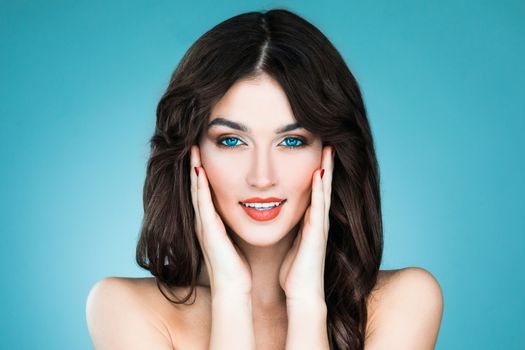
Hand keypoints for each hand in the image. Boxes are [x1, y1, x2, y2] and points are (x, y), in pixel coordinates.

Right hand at [190, 145, 251, 294]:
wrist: (233, 288)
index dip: (201, 173)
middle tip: (192, 145)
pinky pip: (203, 203)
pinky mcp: (208, 230)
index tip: (202, 154)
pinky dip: (200, 186)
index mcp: (210, 224)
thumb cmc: (236, 267)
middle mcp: (203, 222)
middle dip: (193, 166)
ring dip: (193, 170)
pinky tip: (200, 170)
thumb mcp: (233, 240)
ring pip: (195, 191)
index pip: (203, 192)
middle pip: (195, 188)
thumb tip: (242, 214)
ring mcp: (203, 225)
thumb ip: (232, 227)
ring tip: (192, 150)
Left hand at [278, 145, 333, 302]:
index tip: (316, 151)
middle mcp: (317, 221)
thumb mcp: (292, 244)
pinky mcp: (317, 234)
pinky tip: (319, 174)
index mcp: (310, 222)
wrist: (301, 294)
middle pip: (322, 187)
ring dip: (326, 170)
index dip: (317, 171)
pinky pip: (318, 207)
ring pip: (324, 192)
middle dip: (326, 164)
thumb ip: (291, 230)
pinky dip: (319, 190)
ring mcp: (319, 227)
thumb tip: (278, 219)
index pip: (314, 191)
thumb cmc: (294, 272)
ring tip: (328, 149)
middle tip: (327, 141)